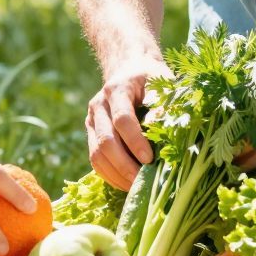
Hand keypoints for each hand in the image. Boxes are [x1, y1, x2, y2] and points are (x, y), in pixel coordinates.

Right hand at [86, 52, 171, 190]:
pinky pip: (95, 159)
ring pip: (96, 154)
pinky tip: (126, 183)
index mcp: (117, 89)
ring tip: (136, 187)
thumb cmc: (152, 78)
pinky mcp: (91, 133)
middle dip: (125, 165)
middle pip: (106, 141)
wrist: (130, 69)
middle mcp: (99, 104)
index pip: (122, 119)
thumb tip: (161, 127)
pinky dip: (109, 175)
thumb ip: (164, 103)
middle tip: (144, 180)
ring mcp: (91, 120)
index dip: (135, 141)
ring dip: (116, 174)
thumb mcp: (163, 83)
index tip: (150, 159)